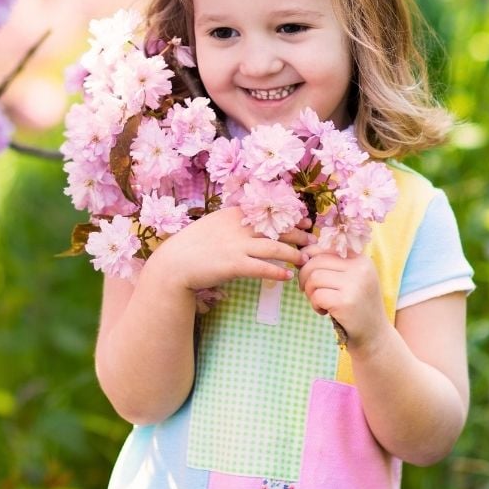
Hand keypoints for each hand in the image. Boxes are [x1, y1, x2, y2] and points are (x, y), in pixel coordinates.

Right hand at [147, 207, 310, 293]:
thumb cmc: (192, 246)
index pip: (270, 212)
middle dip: (298, 236)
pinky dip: (278, 272)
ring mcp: (237, 245)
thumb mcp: (213, 225)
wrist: (175, 263)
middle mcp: (239, 227)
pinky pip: (263, 268)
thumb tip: (250, 225)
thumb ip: (232, 223)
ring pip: (275, 248)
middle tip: (312, 243)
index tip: (305, 223)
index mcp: (234, 214)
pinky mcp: (235, 265)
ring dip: (294, 254)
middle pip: (278, 229)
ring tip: (305, 260)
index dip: (291, 218)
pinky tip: (287, 276)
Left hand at [298, 247, 388, 348]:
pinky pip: (317, 295)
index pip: (325, 247)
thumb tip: (302, 252)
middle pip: (316, 262)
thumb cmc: (356, 305)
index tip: (306, 272)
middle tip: (307, 290)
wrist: (374, 335)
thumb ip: (333, 264)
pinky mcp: (346, 302)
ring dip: (310, 292)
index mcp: (361, 259)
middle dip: (304, 276)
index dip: (308, 257)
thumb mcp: (351, 279)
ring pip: (314, 278)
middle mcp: (360, 268)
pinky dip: (314, 304)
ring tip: (319, 302)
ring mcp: (355, 284)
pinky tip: (324, 311)